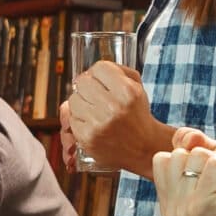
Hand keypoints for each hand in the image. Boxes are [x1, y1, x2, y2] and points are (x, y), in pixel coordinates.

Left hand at [57, 61, 164, 176]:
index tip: (100, 80)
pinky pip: (71, 119)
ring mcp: (99, 123)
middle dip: (87, 87)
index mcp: (127, 91)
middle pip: (82, 82)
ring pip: (73, 100)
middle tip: (95, 96)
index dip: (98, 73)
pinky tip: (92, 124)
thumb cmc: (137, 115)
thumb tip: (90, 71)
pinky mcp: (88, 138)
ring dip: (81, 104)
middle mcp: (113, 106)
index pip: (99, 68)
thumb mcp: (137, 87)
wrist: (144, 147)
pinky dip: (79, 120)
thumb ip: (117, 71)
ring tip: (94, 111)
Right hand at [152, 135, 215, 215]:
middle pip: (175, 156)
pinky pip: (214, 164)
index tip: (214, 180)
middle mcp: (173, 215)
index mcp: (169, 207)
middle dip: (207, 161)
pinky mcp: (204, 210)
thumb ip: (191, 143)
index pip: (162, 159)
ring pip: (194, 157)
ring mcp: (186, 215)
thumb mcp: (213, 156)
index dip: (194, 159)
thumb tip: (184, 137)